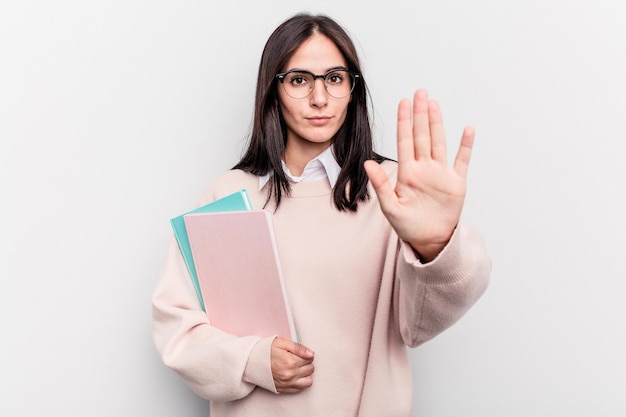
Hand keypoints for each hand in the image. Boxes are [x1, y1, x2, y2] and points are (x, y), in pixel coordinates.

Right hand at [270, 337, 314, 393]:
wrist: (251, 361)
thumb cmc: (265, 351)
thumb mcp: (281, 343)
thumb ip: (298, 348)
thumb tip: (310, 353)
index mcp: (290, 361)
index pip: (310, 359)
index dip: (306, 354)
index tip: (300, 353)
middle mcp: (290, 374)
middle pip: (310, 369)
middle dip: (306, 363)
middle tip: (298, 359)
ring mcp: (287, 383)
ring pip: (308, 381)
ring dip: (305, 374)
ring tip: (298, 368)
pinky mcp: (283, 389)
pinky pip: (299, 389)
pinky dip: (299, 383)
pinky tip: (294, 376)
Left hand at [364, 89, 473, 261]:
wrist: (429, 240)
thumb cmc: (407, 226)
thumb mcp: (390, 207)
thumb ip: (381, 184)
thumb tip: (369, 163)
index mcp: (407, 172)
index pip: (405, 141)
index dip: (404, 122)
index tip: (403, 103)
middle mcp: (423, 168)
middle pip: (422, 135)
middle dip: (419, 114)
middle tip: (419, 93)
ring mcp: (440, 173)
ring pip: (438, 142)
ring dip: (437, 123)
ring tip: (434, 104)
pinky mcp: (456, 182)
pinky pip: (461, 160)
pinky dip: (465, 146)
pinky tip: (467, 129)